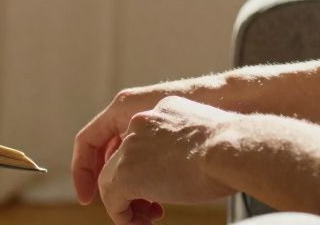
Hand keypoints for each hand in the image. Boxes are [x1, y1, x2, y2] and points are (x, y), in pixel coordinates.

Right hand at [73, 80, 201, 204]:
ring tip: (154, 207)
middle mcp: (141, 109)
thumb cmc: (195, 155)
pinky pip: (160, 154)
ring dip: (138, 184)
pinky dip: (158, 177)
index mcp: (123, 108)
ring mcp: (164, 116)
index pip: (88, 142)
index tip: (87, 199)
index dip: (82, 173)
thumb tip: (113, 194)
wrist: (237, 145)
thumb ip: (117, 179)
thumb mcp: (137, 172)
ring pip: (138, 157)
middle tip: (129, 211)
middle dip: (118, 187)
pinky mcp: (187, 123)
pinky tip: (172, 193)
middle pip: (115, 153)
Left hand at [98, 96, 238, 224]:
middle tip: (149, 209)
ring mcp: (131, 146)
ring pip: (112, 179)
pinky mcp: (127, 174)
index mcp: (164, 111)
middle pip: (122, 159)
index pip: (140, 140)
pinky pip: (112, 199)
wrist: (232, 149)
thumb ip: (192, 146)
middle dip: (132, 188)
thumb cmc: (235, 150)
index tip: (156, 186)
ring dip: (124, 204)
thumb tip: (192, 166)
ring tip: (143, 221)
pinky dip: (120, 215)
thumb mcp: (209, 137)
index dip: (144, 167)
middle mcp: (142, 121)